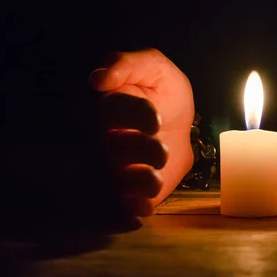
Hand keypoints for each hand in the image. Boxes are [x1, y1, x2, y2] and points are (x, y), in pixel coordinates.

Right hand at [89, 49, 194, 215]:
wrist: (179, 125)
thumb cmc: (162, 94)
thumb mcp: (153, 68)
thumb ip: (128, 64)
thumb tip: (97, 78)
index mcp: (107, 106)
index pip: (112, 110)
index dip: (135, 115)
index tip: (156, 120)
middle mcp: (101, 138)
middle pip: (108, 149)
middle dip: (139, 150)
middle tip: (161, 150)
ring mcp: (109, 168)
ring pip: (110, 182)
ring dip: (135, 183)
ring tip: (154, 178)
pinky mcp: (122, 193)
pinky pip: (113, 211)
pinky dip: (127, 213)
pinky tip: (144, 207)